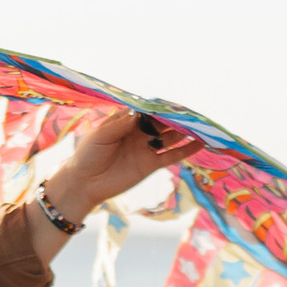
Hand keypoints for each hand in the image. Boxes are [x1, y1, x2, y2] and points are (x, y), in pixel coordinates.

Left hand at [55, 105, 205, 217]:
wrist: (84, 183)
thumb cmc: (88, 155)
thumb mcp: (101, 136)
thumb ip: (119, 125)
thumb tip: (137, 114)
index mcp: (126, 121)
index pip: (148, 111)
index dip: (160, 107)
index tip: (173, 103)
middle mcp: (139, 133)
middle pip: (162, 122)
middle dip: (177, 117)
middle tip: (193, 113)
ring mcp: (146, 148)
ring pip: (170, 137)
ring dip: (185, 131)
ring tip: (201, 125)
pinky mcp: (150, 165)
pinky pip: (171, 156)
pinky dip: (185, 150)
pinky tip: (199, 143)